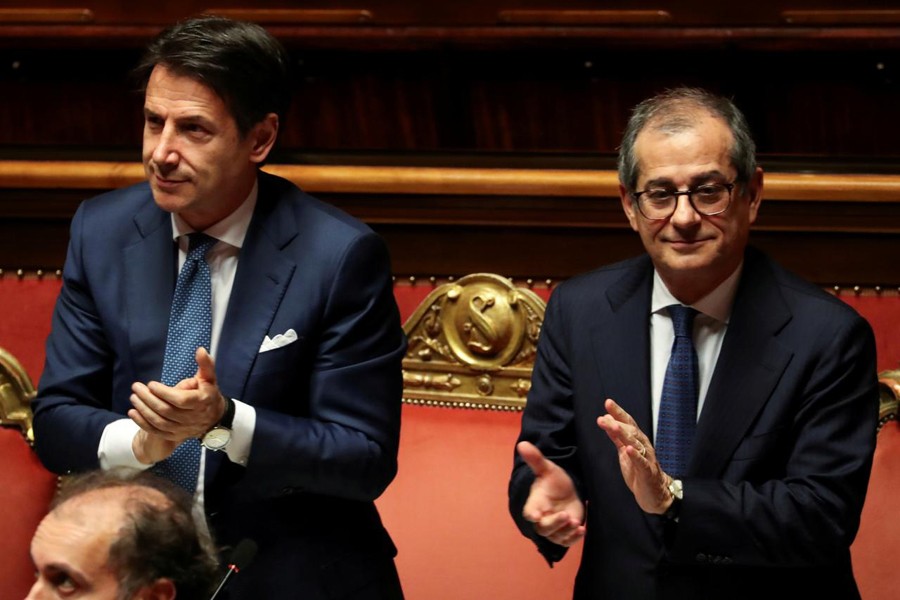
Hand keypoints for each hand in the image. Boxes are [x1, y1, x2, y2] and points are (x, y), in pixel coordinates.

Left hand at [129, 347, 225, 462]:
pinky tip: (133, 413)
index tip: (151, 384)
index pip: (180, 400)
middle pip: (166, 410)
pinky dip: (142, 423)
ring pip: (159, 421)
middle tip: (136, 387)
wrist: (214, 417)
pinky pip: (156, 431)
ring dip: (143, 410)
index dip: (164, 393)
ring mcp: (183, 429)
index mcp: (201, 402)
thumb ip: (205, 364)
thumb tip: (200, 350)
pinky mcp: (175, 435)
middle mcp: (192, 418)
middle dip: (148, 399)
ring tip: (134, 397)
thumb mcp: (209, 378)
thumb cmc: (207, 393)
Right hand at [517, 441, 585, 546]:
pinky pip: (567, 541)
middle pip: (544, 528)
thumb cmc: (553, 481)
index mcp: (535, 504)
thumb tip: (522, 444)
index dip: (532, 514)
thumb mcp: (547, 469)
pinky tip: (582, 530)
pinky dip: (574, 538)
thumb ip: (535, 459)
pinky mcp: (566, 533)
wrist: (567, 491)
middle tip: (566, 516)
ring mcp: (554, 528)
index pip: (529, 512)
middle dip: (555, 523)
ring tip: (577, 523)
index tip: (536, 515)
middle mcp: (542, 518)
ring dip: (566, 532)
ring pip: (556, 537)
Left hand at [596, 398, 671, 514]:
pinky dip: (636, 456)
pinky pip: (642, 463)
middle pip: (631, 431)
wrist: (656, 494)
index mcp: (637, 441)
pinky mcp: (648, 473)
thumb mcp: (624, 452)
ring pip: (636, 444)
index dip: (618, 412)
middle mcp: (643, 446)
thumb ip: (616, 436)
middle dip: (618, 422)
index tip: (608, 403)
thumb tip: (607, 419)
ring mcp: (647, 459)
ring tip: (614, 427)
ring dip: (625, 435)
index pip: (628, 423)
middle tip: (603, 418)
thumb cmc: (639, 472)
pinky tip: (629, 450)